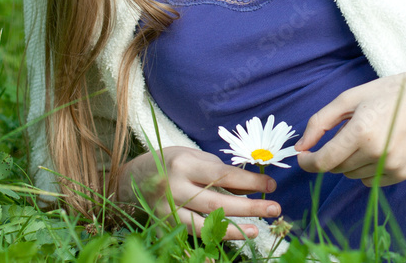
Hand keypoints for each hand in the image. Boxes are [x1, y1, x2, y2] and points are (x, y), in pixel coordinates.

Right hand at [119, 147, 281, 239]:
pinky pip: (187, 237)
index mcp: (184, 164)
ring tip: (253, 231)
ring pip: (202, 225)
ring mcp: (166, 210)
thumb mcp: (194, 158)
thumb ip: (220, 172)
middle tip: (274, 209)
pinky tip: (222, 247)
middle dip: (249, 207)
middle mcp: (174, 188)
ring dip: (230, 230)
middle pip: (216, 201)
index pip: (223, 175)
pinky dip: (206, 242)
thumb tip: (252, 186)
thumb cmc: (169, 163)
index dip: (250, 181)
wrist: (131, 179)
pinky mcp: (162, 226)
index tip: (271, 185)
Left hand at [294, 71, 405, 185]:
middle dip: (333, 154)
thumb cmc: (389, 93)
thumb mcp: (350, 98)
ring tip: (367, 136)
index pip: (324, 161)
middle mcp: (377, 153)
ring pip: (352, 174)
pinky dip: (367, 167)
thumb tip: (300, 146)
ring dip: (350, 160)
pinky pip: (371, 180)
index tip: (302, 156)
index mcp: (361, 132)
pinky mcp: (403, 173)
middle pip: (337, 168)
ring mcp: (392, 165)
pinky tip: (379, 147)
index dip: (308, 162)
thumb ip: (320, 122)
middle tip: (347, 131)